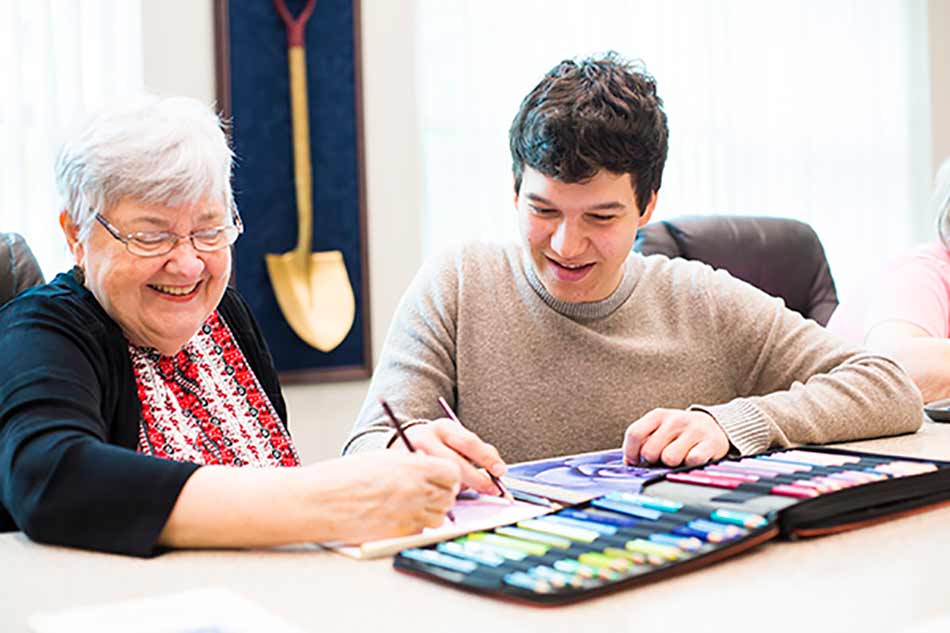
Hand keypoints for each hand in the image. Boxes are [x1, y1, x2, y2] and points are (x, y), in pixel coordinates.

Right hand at [301, 451, 460, 541]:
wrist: (319, 501)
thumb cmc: (343, 477)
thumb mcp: (382, 459)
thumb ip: (410, 464)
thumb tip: (428, 469)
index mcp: (413, 465)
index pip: (452, 472)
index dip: (448, 476)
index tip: (440, 477)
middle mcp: (416, 489)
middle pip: (449, 496)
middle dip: (442, 495)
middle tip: (427, 493)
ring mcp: (409, 513)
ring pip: (439, 516)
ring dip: (431, 512)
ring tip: (410, 506)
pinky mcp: (399, 534)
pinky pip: (421, 530)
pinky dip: (415, 526)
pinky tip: (397, 518)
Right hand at [393, 418, 506, 494]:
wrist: (401, 443)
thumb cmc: (438, 444)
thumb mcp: (456, 438)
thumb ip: (477, 450)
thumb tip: (498, 471)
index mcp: (443, 428)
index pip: (468, 442)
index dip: (486, 458)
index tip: (500, 471)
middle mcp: (427, 438)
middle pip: (455, 462)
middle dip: (477, 478)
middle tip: (491, 489)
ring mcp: (412, 455)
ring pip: (441, 477)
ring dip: (457, 488)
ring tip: (463, 492)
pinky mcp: (403, 471)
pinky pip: (427, 488)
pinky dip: (441, 496)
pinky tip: (444, 498)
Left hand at [623, 408, 729, 466]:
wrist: (715, 427)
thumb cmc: (680, 432)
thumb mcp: (660, 429)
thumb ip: (643, 441)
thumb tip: (628, 462)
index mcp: (658, 415)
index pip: (634, 433)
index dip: (630, 452)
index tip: (634, 461)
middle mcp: (675, 419)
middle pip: (650, 451)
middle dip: (653, 460)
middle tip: (663, 458)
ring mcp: (693, 430)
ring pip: (669, 459)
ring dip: (672, 464)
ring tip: (680, 457)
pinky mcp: (710, 442)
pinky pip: (691, 461)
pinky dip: (690, 465)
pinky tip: (693, 458)